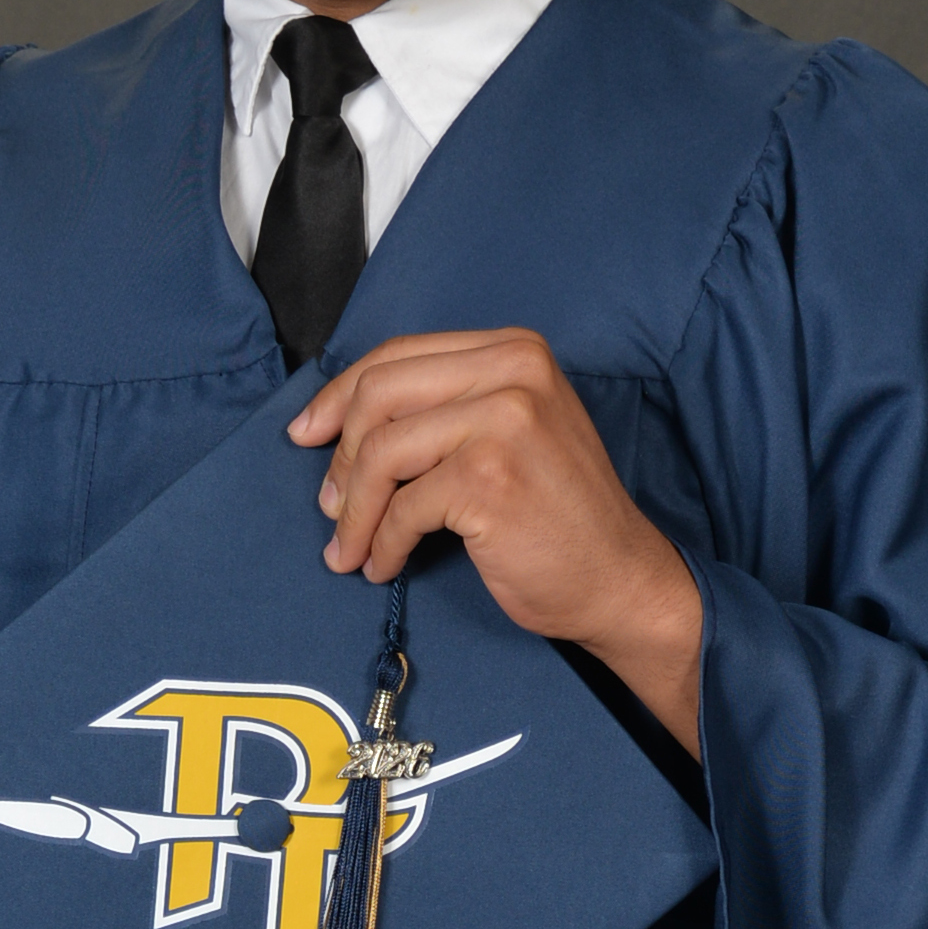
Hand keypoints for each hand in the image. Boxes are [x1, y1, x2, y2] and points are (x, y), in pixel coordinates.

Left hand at [289, 329, 703, 756]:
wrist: (620, 578)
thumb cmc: (557, 514)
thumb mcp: (509, 430)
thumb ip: (442, 408)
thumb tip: (336, 424)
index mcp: (514, 349)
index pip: (398, 355)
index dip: (340, 395)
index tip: (307, 434)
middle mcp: (513, 372)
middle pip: (378, 395)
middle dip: (340, 455)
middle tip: (330, 506)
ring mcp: (503, 421)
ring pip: (381, 452)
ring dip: (354, 511)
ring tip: (350, 547)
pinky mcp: (489, 478)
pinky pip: (402, 508)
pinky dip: (381, 543)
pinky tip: (385, 565)